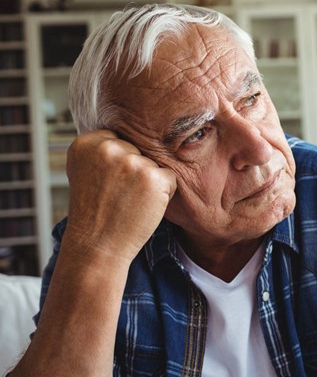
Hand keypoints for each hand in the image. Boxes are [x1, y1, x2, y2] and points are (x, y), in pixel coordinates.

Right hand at [63, 129, 176, 263]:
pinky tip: (143, 206)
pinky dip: (164, 193)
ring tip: (129, 202)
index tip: (107, 183)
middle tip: (118, 195)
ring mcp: (131, 161)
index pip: (118, 139)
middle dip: (135, 172)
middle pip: (138, 150)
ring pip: (155, 164)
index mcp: (86, 142)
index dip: (119, 164)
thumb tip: (133, 131)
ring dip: (149, 183)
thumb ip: (101, 149)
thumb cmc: (95, 212)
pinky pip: (170, 177)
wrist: (97, 245)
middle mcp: (108, 147)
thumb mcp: (86, 171)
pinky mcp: (153, 176)